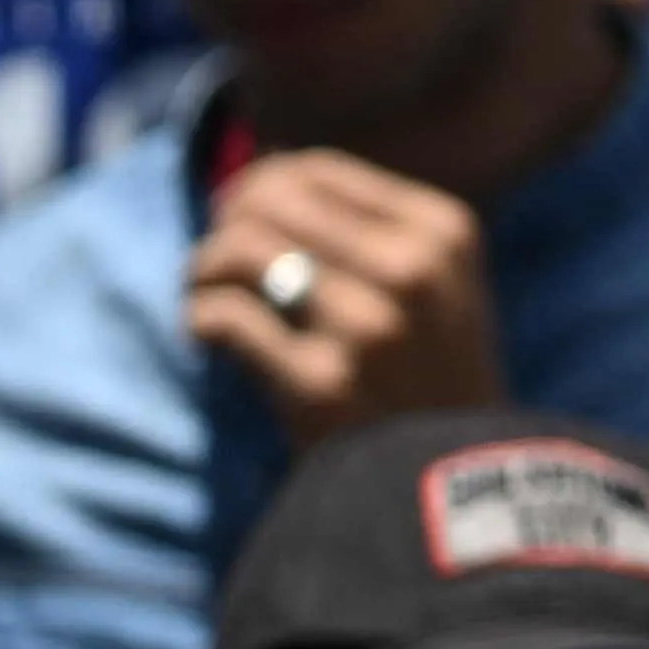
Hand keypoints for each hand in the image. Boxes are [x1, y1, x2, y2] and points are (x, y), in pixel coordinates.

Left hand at [183, 155, 507, 433]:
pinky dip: (199, 318)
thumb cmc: (426, 371)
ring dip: (202, 269)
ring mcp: (368, 328)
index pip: (314, 171)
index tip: (238, 216)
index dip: (258, 185)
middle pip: (269, 203)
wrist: (449, 477)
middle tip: (213, 260)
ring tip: (202, 292)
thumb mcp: (435, 282)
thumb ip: (366, 228)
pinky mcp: (321, 384)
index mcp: (441, 231)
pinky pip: (224, 318)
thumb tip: (259, 178)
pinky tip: (204, 334)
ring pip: (239, 251)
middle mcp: (410, 270)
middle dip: (224, 224)